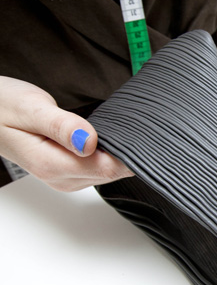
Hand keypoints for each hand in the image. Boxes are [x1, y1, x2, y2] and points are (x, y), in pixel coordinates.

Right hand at [0, 76, 133, 191]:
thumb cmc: (3, 105)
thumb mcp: (31, 108)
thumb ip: (62, 126)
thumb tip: (89, 142)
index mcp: (51, 165)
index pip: (108, 168)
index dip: (126, 150)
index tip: (136, 131)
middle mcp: (61, 178)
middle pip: (112, 172)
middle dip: (124, 150)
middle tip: (128, 125)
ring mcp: (66, 178)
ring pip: (110, 171)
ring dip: (117, 151)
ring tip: (115, 127)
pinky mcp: (70, 173)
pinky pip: (101, 167)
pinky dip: (108, 153)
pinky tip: (105, 136)